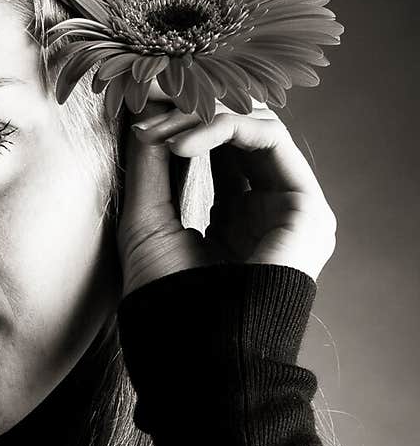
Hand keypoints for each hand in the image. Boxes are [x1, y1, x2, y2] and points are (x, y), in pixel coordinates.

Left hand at [118, 82, 336, 298]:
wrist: (195, 348)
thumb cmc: (168, 300)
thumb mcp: (147, 221)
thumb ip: (151, 166)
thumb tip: (145, 112)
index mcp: (232, 220)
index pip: (211, 150)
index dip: (175, 122)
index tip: (138, 105)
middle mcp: (264, 209)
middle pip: (234, 132)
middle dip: (188, 110)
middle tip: (149, 98)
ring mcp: (288, 206)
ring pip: (253, 125)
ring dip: (200, 116)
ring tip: (160, 128)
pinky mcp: (306, 205)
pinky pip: (270, 137)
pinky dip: (223, 127)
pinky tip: (183, 142)